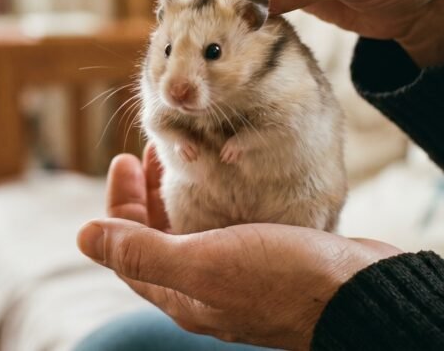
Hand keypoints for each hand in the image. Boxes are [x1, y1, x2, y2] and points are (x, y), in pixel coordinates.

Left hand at [77, 146, 401, 348]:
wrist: (361, 294)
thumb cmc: (284, 279)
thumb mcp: (203, 261)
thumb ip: (142, 250)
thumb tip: (82, 236)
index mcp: (182, 293)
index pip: (128, 246)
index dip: (119, 202)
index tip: (124, 157)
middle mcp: (206, 288)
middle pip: (159, 236)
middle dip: (148, 193)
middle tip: (151, 149)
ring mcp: (240, 276)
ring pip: (196, 229)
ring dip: (183, 192)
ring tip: (187, 153)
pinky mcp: (272, 260)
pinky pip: (230, 227)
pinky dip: (220, 197)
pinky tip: (233, 175)